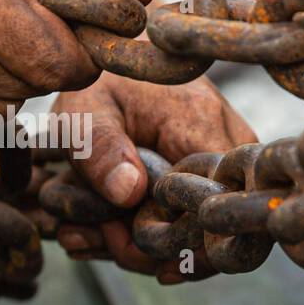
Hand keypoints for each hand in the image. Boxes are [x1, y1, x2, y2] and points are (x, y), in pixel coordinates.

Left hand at [50, 74, 257, 282]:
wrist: (123, 55)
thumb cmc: (104, 76)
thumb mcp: (86, 106)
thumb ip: (100, 148)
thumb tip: (129, 193)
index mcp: (205, 129)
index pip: (211, 211)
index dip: (166, 243)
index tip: (114, 238)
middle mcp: (228, 155)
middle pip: (202, 235)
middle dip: (139, 249)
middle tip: (82, 235)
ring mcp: (222, 172)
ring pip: (189, 236)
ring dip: (128, 243)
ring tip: (75, 231)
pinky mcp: (207, 184)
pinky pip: (180, 225)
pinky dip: (134, 232)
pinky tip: (91, 228)